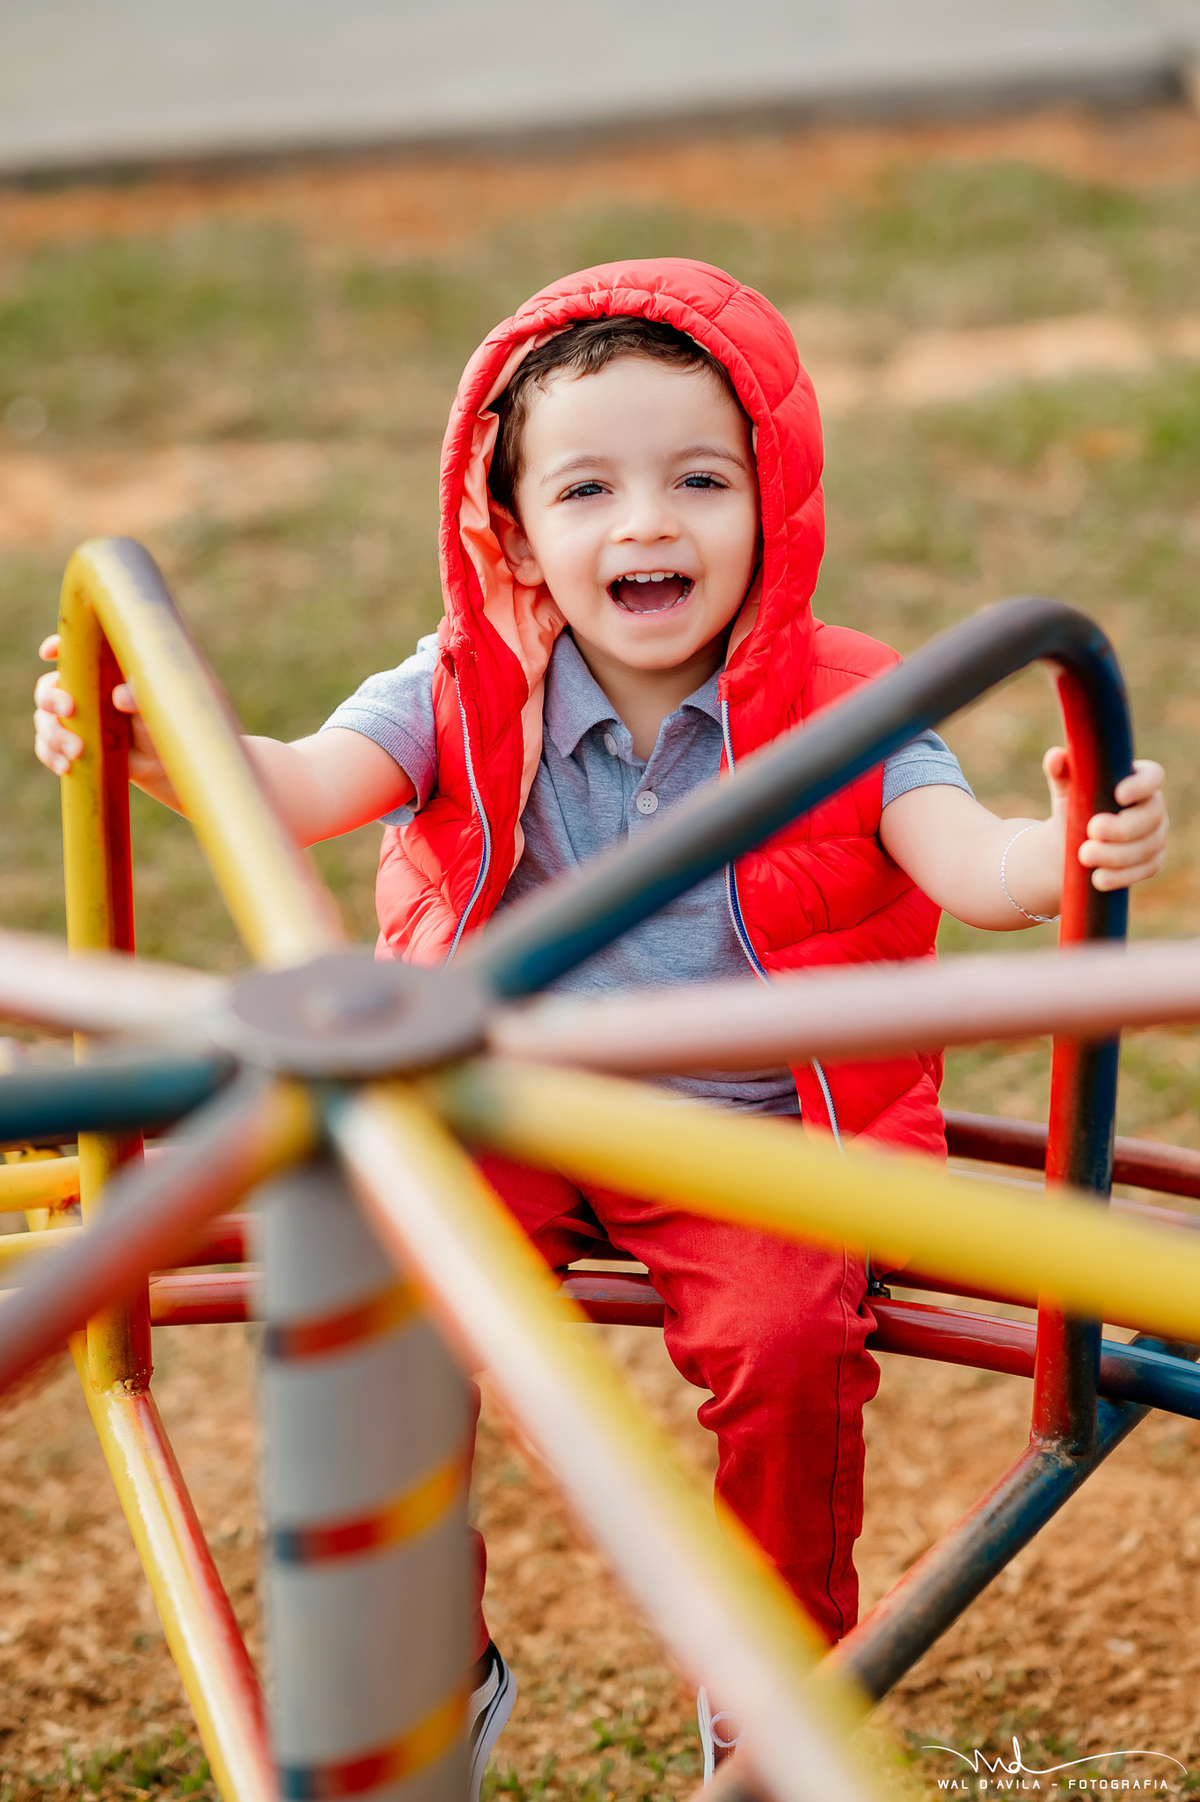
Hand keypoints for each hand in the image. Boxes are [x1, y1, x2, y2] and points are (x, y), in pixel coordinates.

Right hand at [34, 635, 176, 804]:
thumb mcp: (160, 708)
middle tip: (68, 711)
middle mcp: (87, 692)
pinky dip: (49, 755)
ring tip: (76, 752)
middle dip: (51, 698)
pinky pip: (47, 747)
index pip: (76, 652)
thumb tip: (119, 696)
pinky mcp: (74, 745)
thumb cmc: (169, 726)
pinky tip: (65, 766)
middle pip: (49, 686)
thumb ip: (141, 697)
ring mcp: (78, 720)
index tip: (48, 652)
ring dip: (53, 734)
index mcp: (107, 671)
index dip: (58, 647)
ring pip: (44, 719)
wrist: (171, 767)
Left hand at [1043, 746, 1167, 891]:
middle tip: (1091, 831)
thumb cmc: (1073, 807)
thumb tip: (1055, 757)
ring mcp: (1156, 836)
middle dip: (1122, 827)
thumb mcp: (1065, 788)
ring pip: (1147, 846)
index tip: (1117, 795)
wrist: (1072, 844)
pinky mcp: (1152, 861)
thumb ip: (1062, 771)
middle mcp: (1153, 807)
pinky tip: (1098, 879)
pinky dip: (1121, 876)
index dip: (1141, 785)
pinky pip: (1145, 870)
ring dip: (1116, 854)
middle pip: (1151, 816)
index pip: (1153, 776)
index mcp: (1137, 780)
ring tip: (1085, 856)